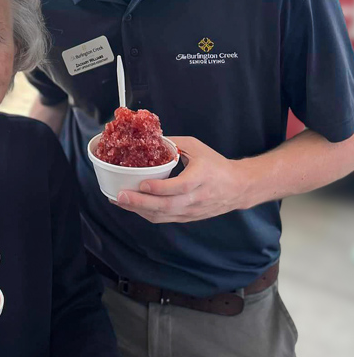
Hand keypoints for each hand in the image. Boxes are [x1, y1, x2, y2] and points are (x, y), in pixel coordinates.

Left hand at [110, 136, 251, 222]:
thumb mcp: (197, 147)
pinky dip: (146, 214)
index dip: (161, 188)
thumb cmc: (215, 164)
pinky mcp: (187, 218)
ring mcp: (192, 210)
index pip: (181, 186)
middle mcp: (197, 197)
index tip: (143, 184)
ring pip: (164, 215)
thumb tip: (148, 138)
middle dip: (141, 202)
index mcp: (203, 177)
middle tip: (121, 196)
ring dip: (139, 210)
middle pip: (168, 205)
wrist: (237, 187)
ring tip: (119, 201)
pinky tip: (131, 207)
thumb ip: (174, 143)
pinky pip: (164, 218)